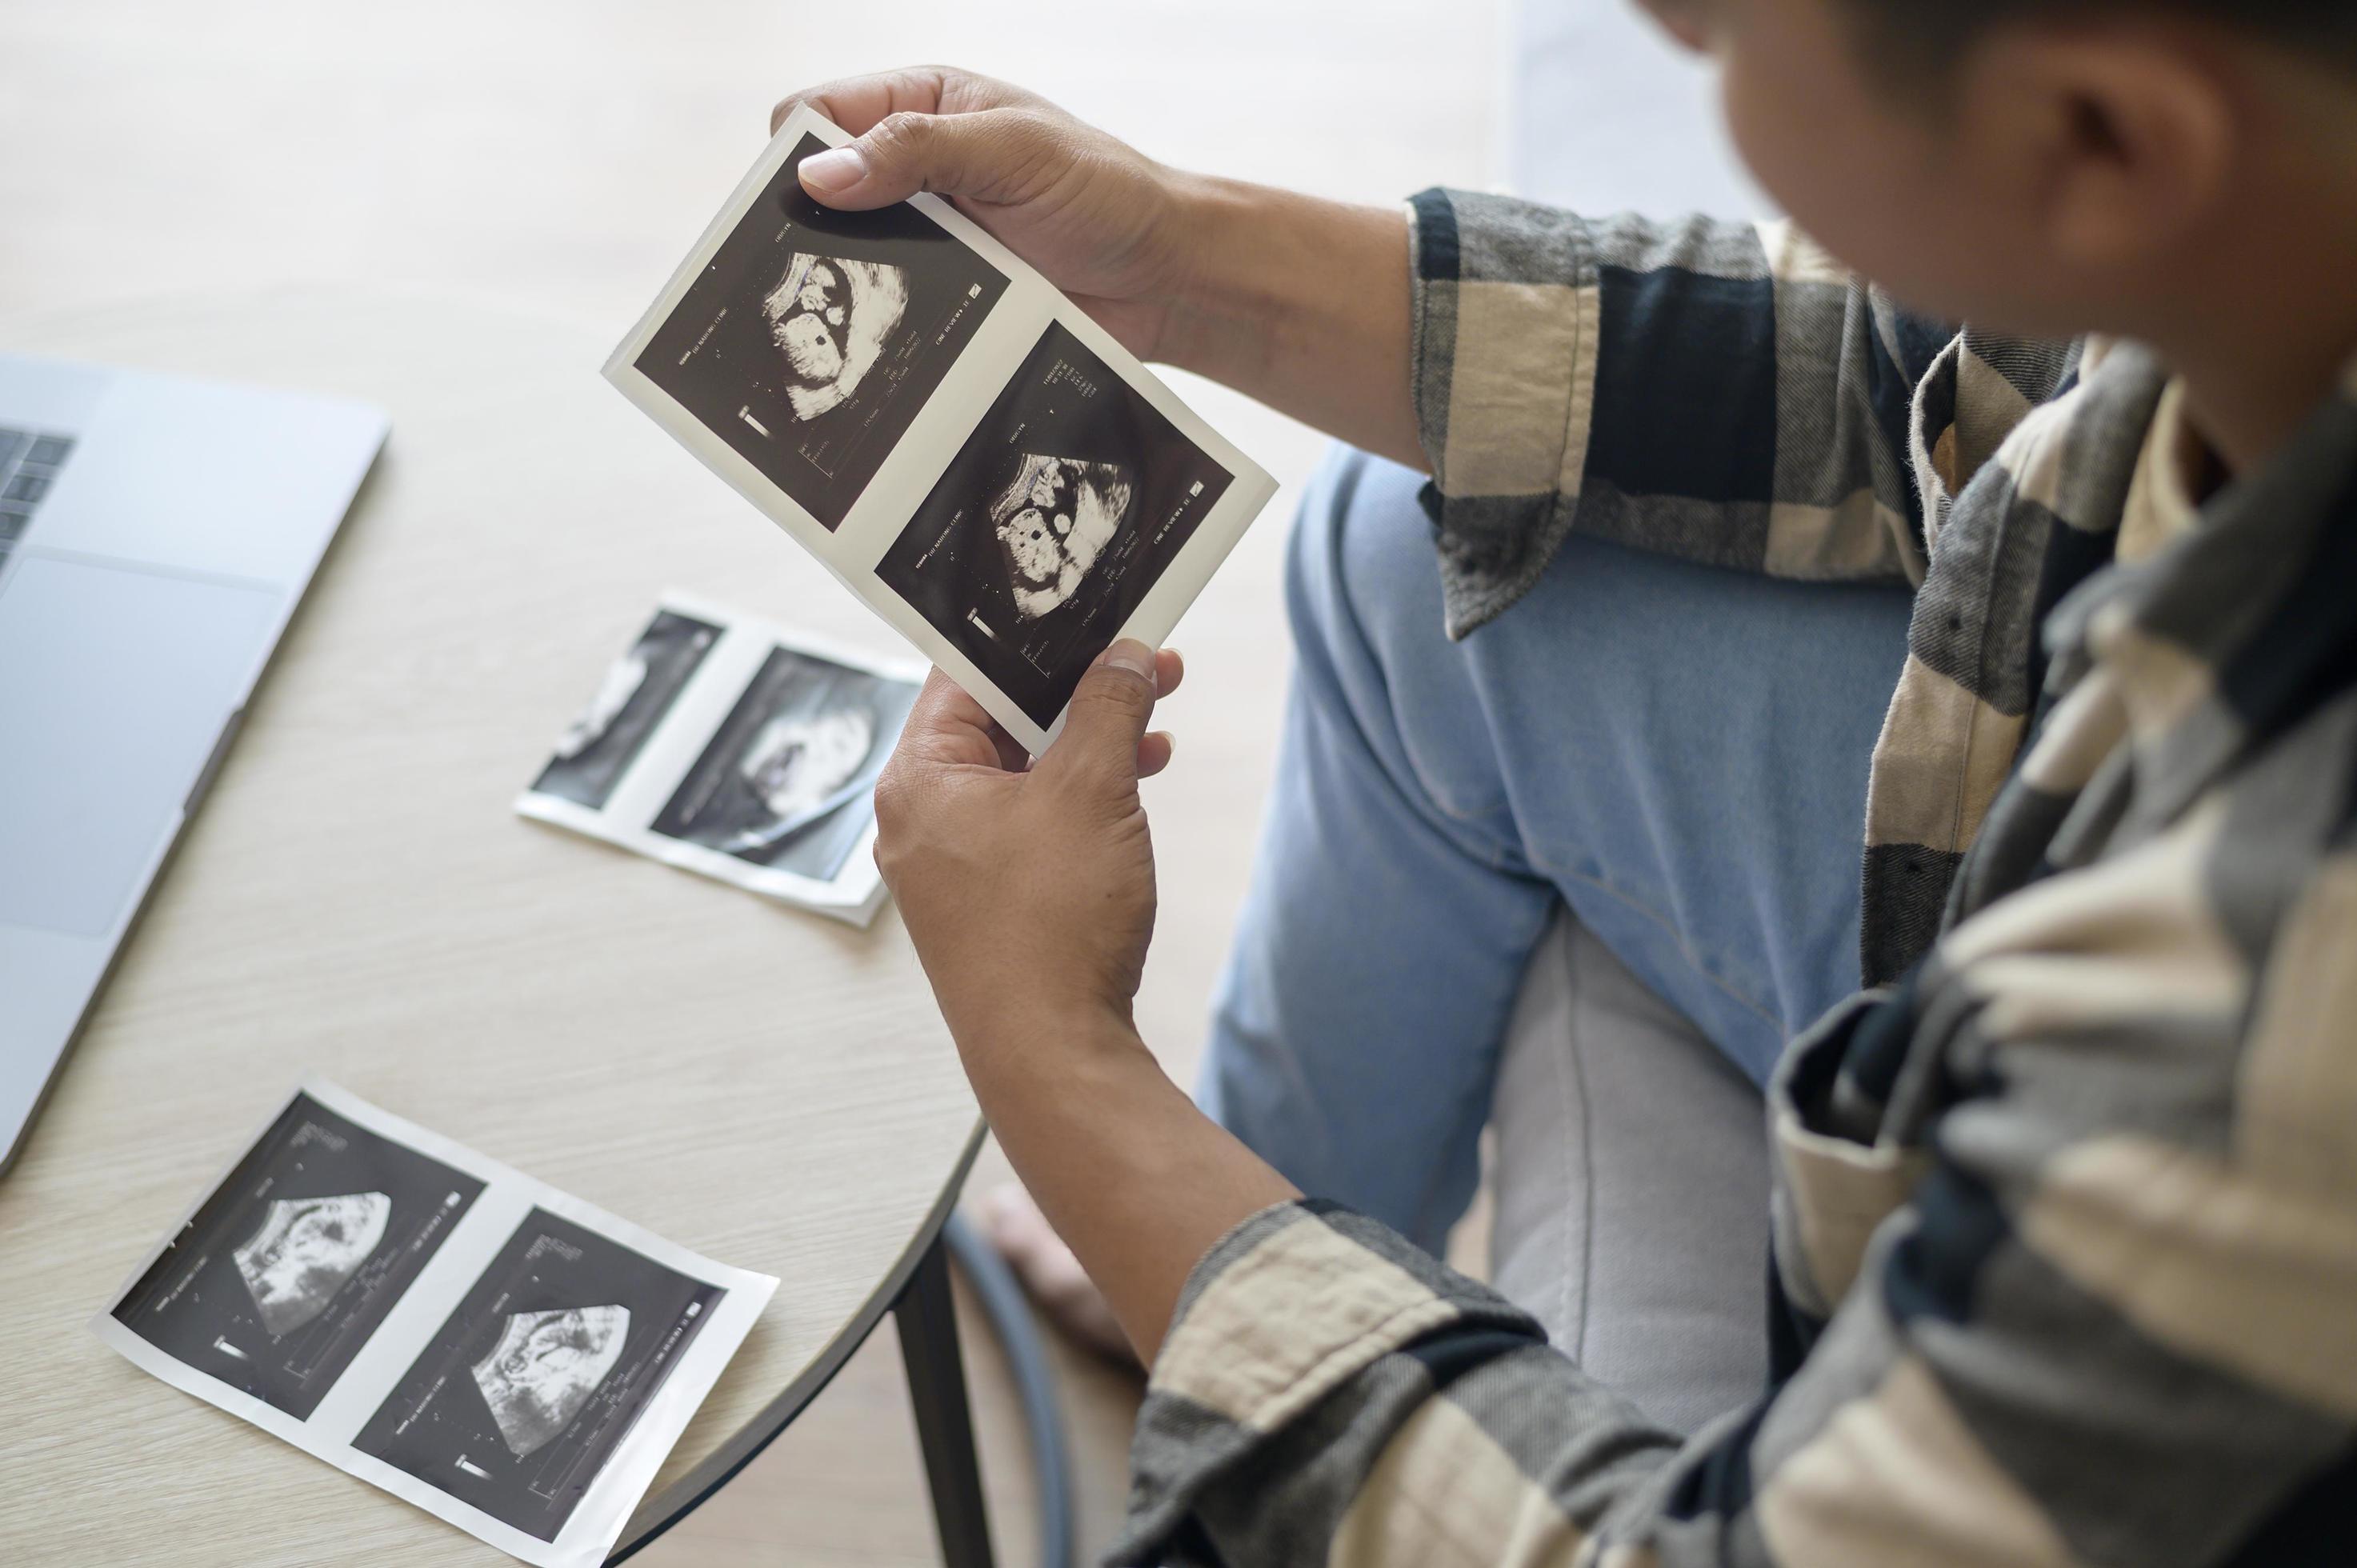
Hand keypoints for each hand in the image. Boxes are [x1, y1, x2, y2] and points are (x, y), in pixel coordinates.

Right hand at [770, 67, 1194, 359]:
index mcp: (922, 104)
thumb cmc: (1108, 193)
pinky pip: (893, 311)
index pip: (818, 113)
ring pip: (850, 258)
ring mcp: (929, 236)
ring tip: (847, 314)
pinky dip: (885, 327)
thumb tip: (819, 175)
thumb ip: (918, 150)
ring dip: (851, 282)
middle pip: (822, 192)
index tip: (802, 202)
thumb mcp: (1014, 151)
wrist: (1170, 279)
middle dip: (812, 226)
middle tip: (809, 270)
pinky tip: (882, 345)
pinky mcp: (948, 295)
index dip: (798, 153)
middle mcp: (915, 168)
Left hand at [873, 642, 1182, 1046]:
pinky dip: (1081, 797)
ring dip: (1090, 744)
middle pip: (999, 720)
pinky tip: (1136, 787)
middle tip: (1146, 664)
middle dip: (1079, 691)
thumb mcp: (1092, 790)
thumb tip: (1127, 657)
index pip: (967, 672)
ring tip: (1155, 726)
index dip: (1037, 638)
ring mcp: (952, 862)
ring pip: (1023, 772)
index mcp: (920, 777)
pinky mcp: (988, 900)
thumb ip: (1109, 707)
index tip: (1095, 617)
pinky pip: (1032, 821)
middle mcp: (922, 816)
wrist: (1053, 1053)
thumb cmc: (1053, 927)